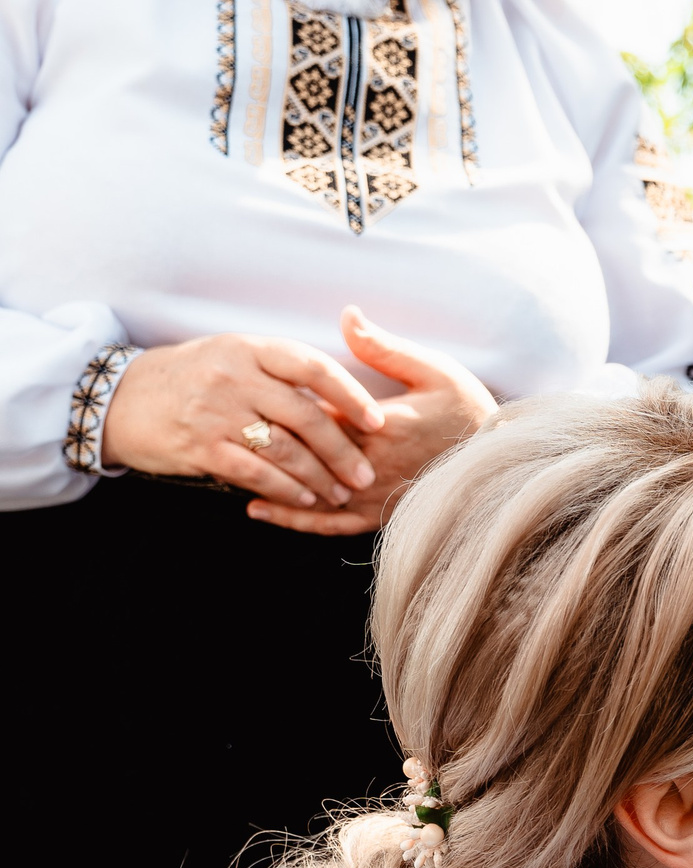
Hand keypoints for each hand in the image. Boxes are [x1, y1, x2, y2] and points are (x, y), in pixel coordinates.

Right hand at [97, 332, 384, 513]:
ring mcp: (215, 412)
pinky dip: (287, 490)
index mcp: (249, 349)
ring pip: (285, 450)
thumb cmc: (191, 378)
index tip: (378, 421)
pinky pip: (257, 474)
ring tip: (340, 492)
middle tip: (365, 474)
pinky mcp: (200, 446)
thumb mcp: (232, 355)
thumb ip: (279, 369)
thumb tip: (341, 393)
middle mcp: (233, 377)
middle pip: (306, 416)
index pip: (312, 367)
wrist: (119, 398)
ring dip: (319, 477)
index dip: (351, 396)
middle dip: (342, 450)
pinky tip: (306, 499)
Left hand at [245, 306, 497, 534]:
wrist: (500, 461)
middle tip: (218, 427)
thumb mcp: (433, 371)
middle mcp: (372, 465)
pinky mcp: (379, 516)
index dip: (278, 406)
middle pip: (303, 454)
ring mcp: (374, 495)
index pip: (315, 414)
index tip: (246, 390)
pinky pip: (329, 524)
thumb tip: (348, 315)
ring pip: (308, 491)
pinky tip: (258, 510)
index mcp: (381, 425)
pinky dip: (292, 519)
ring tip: (223, 468)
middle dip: (262, 442)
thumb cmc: (467, 412)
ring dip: (266, 482)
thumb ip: (385, 347)